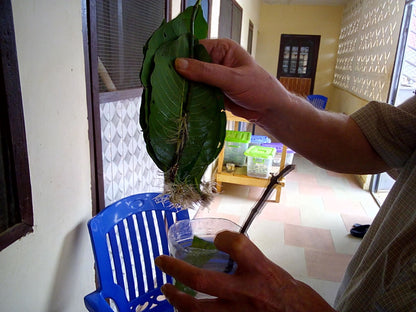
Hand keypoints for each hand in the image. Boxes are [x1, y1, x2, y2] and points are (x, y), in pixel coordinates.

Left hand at [155, 231, 335, 311]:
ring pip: (198, 310)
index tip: (216, 239)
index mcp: (260, 272)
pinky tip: (185, 311)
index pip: (236, 245)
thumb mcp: (273, 271)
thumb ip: (250, 261)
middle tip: (160, 261)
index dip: (222, 237)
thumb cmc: (294, 298)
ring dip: (177, 300)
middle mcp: (246, 293)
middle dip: (177, 269)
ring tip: (167, 290)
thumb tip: (228, 249)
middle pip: (203, 280)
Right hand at [174, 38, 291, 122]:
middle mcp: (216, 61)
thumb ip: (206, 72)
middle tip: (168, 83)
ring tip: (174, 95)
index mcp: (222, 49)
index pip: (195, 48)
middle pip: (191, 65)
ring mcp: (213, 78)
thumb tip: (180, 64)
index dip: (182, 56)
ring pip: (192, 81)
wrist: (269, 110)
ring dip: (186, 88)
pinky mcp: (212, 92)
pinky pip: (197, 93)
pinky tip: (183, 103)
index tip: (168, 66)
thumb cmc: (260, 89)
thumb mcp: (232, 78)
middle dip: (182, 75)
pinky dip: (191, 98)